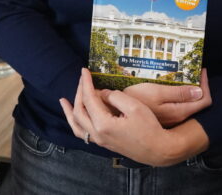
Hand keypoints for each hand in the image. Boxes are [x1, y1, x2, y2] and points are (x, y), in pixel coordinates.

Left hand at [59, 69, 209, 165]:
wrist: (158, 150)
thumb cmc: (149, 127)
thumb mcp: (134, 106)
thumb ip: (115, 97)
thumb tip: (102, 93)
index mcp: (103, 124)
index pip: (89, 99)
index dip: (86, 83)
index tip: (84, 71)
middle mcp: (97, 134)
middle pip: (80, 111)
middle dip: (79, 92)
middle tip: (82, 79)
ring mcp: (100, 141)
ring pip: (77, 127)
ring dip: (70, 112)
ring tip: (64, 101)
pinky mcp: (104, 144)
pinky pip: (83, 134)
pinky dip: (76, 124)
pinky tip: (77, 118)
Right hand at [121, 70, 210, 126]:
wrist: (118, 112)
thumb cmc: (137, 100)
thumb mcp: (157, 92)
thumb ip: (179, 93)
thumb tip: (199, 91)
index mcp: (180, 111)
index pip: (204, 100)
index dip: (205, 85)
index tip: (201, 70)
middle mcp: (178, 117)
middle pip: (198, 102)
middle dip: (199, 86)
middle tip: (194, 71)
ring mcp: (171, 118)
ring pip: (188, 104)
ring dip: (189, 90)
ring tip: (184, 75)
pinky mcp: (163, 116)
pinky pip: (178, 105)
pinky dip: (179, 95)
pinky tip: (171, 86)